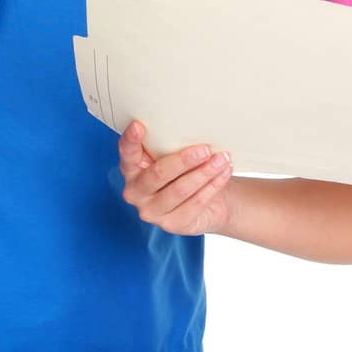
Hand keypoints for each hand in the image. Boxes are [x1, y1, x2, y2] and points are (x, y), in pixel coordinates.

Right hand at [118, 120, 234, 235]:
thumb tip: (190, 126)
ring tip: (221, 159)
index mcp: (131, 169)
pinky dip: (213, 186)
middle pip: (159, 173)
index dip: (131, 140)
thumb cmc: (187, 171)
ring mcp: (152, 212)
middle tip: (205, 149)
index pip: (127, 152)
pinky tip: (223, 173)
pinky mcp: (172, 225)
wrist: (209, 202)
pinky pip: (195, 203)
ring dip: (204, 172)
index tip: (138, 125)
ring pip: (180, 189)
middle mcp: (135, 192)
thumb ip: (170, 144)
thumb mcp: (175, 155)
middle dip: (184, 160)